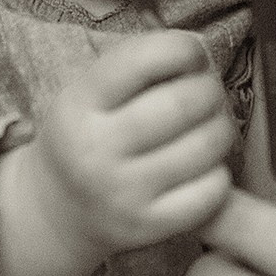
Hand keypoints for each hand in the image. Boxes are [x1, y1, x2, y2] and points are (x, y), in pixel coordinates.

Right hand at [17, 31, 235, 268]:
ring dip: (222, 127)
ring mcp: (121, 194)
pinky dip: (219, 172)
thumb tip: (199, 50)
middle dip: (210, 89)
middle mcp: (94, 151)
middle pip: (182, 103)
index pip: (142, 60)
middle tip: (210, 92)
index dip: (183, 48)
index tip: (194, 53)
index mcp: (78, 105)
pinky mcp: (146, 228)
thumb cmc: (86, 136)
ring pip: (204, 146)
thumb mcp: (87, 93)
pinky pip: (210, 193)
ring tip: (213, 124)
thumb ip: (136, 65)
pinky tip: (205, 165)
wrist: (54, 214)